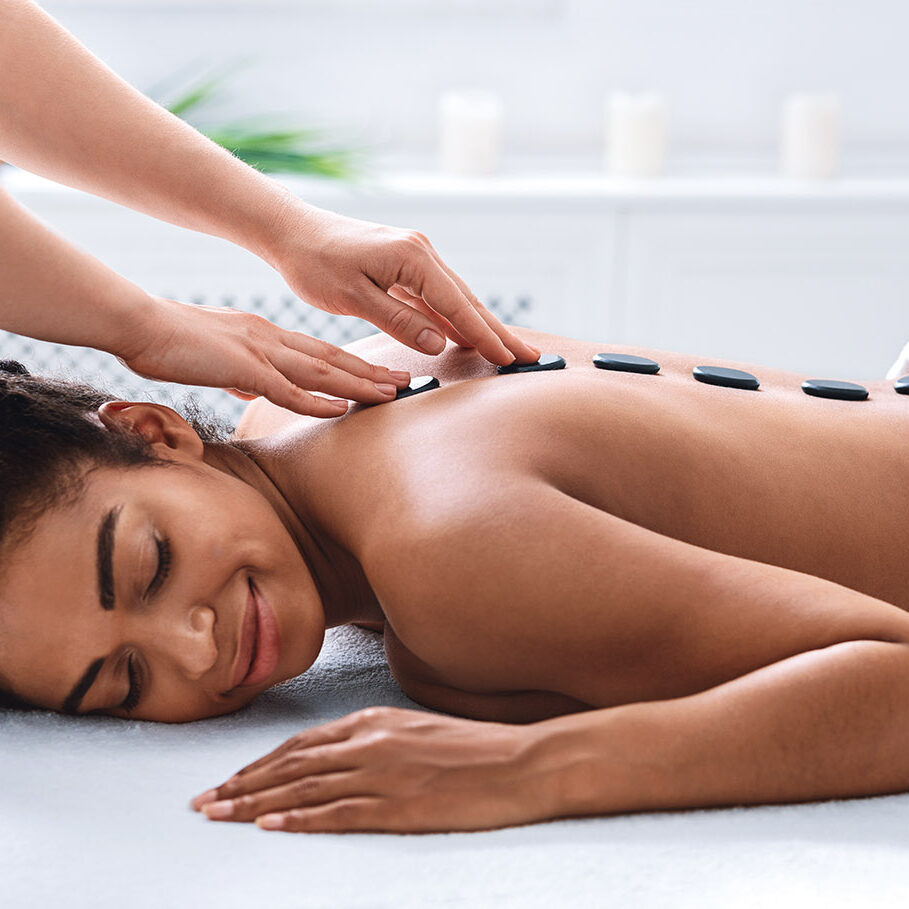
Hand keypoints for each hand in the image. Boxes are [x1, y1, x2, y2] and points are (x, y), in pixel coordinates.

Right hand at [116, 296, 410, 417]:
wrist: (141, 324)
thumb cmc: (172, 342)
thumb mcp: (217, 356)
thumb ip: (241, 371)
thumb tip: (253, 388)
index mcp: (267, 336)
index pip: (321, 352)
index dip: (354, 364)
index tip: (382, 373)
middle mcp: (272, 340)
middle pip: (332, 359)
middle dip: (371, 371)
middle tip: (406, 379)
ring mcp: (260, 352)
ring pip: (321, 372)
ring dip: (358, 383)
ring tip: (391, 392)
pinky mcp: (242, 368)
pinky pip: (286, 389)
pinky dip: (316, 400)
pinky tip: (341, 408)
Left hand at [189, 706, 555, 833]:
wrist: (519, 762)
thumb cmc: (473, 746)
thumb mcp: (416, 726)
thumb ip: (375, 736)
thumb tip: (338, 751)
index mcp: (373, 721)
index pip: (301, 743)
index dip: (259, 763)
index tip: (228, 779)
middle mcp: (369, 742)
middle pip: (291, 765)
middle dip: (242, 784)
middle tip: (202, 803)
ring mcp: (382, 774)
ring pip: (304, 789)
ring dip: (255, 804)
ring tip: (218, 817)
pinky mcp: (398, 806)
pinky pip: (338, 814)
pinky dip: (299, 821)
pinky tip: (270, 829)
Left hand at [266, 198, 541, 367]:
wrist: (293, 231)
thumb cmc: (315, 264)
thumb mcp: (353, 297)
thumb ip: (399, 319)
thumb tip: (439, 342)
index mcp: (413, 257)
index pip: (457, 305)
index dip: (484, 335)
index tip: (508, 360)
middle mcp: (421, 252)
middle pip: (467, 300)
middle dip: (497, 331)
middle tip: (529, 357)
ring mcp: (416, 256)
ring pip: (456, 298)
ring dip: (482, 326)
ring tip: (509, 350)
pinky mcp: (406, 264)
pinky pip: (439, 296)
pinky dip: (457, 317)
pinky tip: (470, 335)